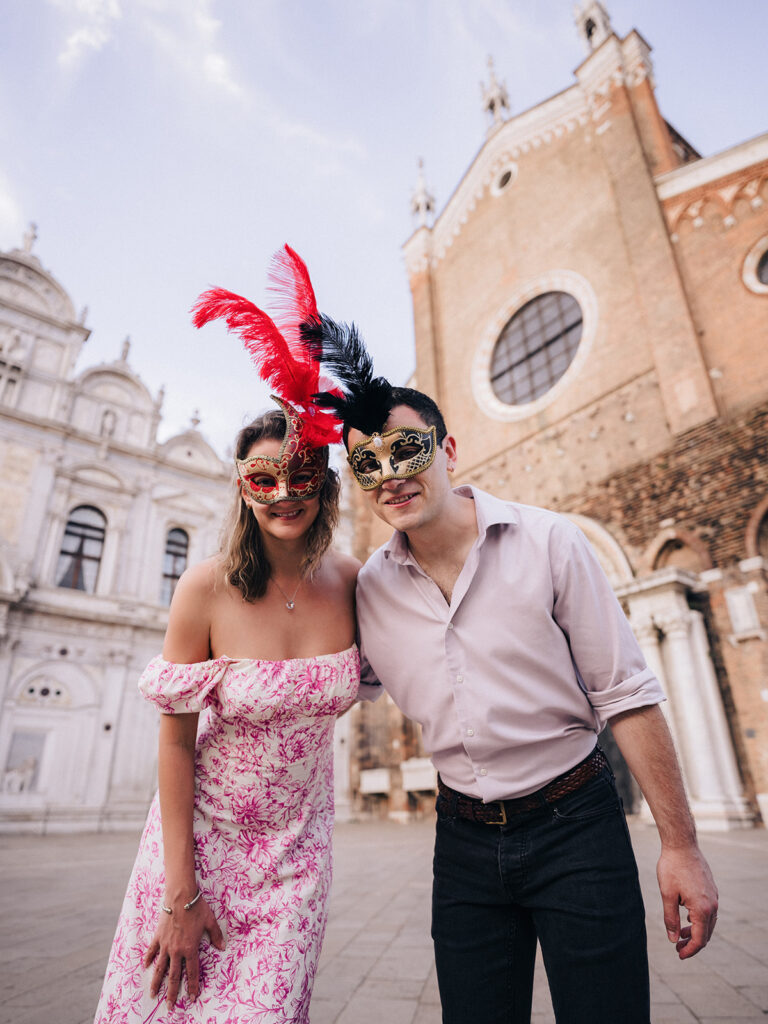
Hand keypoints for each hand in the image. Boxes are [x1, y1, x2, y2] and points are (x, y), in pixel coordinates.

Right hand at [143, 894, 224, 1006]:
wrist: (180, 896)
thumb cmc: (196, 907)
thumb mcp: (210, 921)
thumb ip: (216, 935)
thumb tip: (223, 947)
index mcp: (190, 948)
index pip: (191, 973)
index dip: (192, 987)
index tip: (191, 998)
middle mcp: (176, 950)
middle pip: (173, 976)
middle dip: (171, 993)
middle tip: (169, 1007)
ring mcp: (165, 944)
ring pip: (160, 968)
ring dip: (156, 982)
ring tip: (153, 994)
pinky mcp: (158, 937)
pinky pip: (151, 951)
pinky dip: (148, 959)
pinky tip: (145, 967)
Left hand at [657, 844, 717, 959]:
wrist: (681, 844)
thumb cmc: (672, 867)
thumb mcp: (667, 895)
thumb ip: (670, 919)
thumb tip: (673, 939)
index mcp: (702, 909)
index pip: (699, 939)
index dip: (689, 950)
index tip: (678, 955)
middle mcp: (712, 905)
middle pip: (705, 933)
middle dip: (692, 943)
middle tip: (677, 947)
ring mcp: (714, 897)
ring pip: (708, 923)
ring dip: (695, 931)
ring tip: (680, 934)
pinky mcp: (711, 890)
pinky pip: (708, 911)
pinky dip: (699, 919)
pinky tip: (687, 917)